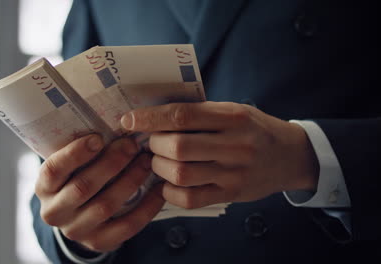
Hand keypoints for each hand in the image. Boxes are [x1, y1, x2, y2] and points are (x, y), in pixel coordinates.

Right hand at [35, 135, 164, 251]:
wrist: (77, 217)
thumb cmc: (77, 178)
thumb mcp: (71, 165)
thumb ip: (83, 150)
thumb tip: (116, 120)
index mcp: (44, 188)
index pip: (54, 170)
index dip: (75, 153)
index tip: (99, 137)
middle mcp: (55, 212)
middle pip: (83, 187)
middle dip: (111, 163)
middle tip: (132, 145)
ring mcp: (76, 230)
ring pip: (105, 206)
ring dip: (130, 181)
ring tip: (146, 162)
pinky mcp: (99, 242)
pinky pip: (126, 226)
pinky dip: (146, 207)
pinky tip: (159, 189)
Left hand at [120, 101, 318, 207]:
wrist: (290, 155)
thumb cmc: (255, 128)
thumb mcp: (234, 111)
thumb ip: (200, 113)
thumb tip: (154, 115)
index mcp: (232, 117)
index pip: (182, 115)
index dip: (150, 118)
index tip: (128, 120)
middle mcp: (235, 145)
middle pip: (177, 147)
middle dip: (154, 145)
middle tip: (151, 142)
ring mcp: (233, 173)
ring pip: (180, 174)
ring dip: (159, 167)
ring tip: (160, 161)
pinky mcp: (231, 194)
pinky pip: (190, 198)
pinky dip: (170, 191)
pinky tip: (170, 182)